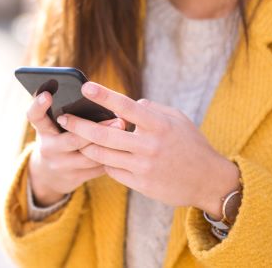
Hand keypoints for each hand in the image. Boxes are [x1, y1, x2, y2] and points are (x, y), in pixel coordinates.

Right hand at [26, 91, 125, 206]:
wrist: (49, 175)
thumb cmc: (58, 138)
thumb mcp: (54, 126)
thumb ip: (66, 113)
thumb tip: (97, 97)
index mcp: (43, 130)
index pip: (35, 116)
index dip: (38, 105)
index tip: (47, 95)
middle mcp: (48, 148)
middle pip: (73, 139)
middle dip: (98, 129)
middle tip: (119, 119)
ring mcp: (60, 165)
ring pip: (89, 156)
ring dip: (110, 144)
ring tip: (126, 132)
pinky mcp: (74, 178)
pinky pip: (96, 168)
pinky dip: (111, 158)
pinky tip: (123, 148)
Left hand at [58, 82, 239, 217]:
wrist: (208, 181)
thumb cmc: (191, 144)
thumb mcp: (177, 119)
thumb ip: (151, 109)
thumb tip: (126, 105)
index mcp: (159, 125)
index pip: (126, 107)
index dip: (104, 96)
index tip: (85, 87)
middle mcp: (149, 146)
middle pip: (104, 135)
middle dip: (79, 125)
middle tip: (63, 117)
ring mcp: (143, 167)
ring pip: (103, 155)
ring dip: (86, 145)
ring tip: (74, 137)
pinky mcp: (140, 184)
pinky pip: (112, 171)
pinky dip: (103, 161)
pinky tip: (98, 154)